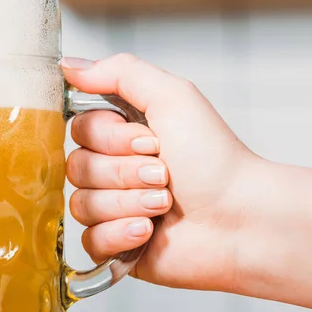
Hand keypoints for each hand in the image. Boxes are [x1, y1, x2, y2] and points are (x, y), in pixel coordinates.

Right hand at [63, 53, 258, 292]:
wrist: (242, 219)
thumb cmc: (216, 159)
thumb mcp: (172, 97)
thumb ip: (119, 73)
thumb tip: (68, 65)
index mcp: (122, 134)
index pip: (79, 130)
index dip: (110, 138)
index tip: (151, 141)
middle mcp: (113, 169)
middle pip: (77, 168)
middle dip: (124, 172)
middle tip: (165, 175)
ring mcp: (113, 208)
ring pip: (82, 204)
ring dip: (128, 202)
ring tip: (165, 204)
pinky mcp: (115, 245)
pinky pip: (89, 240)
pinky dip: (120, 234)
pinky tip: (148, 232)